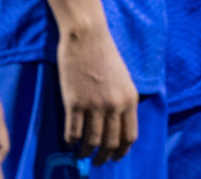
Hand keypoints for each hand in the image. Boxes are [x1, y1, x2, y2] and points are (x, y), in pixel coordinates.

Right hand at [57, 21, 138, 163]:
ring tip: (81, 155)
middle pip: (110, 142)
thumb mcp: (124, 79)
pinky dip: (71, 141)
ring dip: (85, 152)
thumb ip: (123, 102)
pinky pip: (73, 132)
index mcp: (130, 99)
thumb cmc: (105, 56)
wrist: (88, 38)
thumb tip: (117, 125)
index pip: (129, 135)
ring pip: (91, 142)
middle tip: (97, 161)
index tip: (115, 157)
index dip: (121, 151)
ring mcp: (94, 105)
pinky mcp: (74, 103)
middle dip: (103, 156)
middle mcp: (114, 106)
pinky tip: (70, 141)